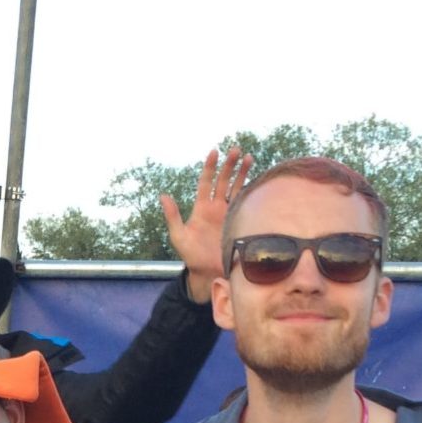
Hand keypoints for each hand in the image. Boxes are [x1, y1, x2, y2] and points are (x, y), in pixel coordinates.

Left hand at [164, 147, 253, 303]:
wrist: (207, 272)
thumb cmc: (190, 256)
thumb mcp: (178, 236)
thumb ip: (172, 216)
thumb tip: (163, 195)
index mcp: (202, 208)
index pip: (206, 182)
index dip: (210, 167)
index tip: (214, 152)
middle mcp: (216, 207)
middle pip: (224, 181)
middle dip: (230, 165)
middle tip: (236, 149)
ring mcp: (229, 214)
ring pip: (237, 188)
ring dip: (243, 173)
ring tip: (249, 157)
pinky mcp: (239, 222)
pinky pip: (246, 204)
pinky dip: (252, 191)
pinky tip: (259, 180)